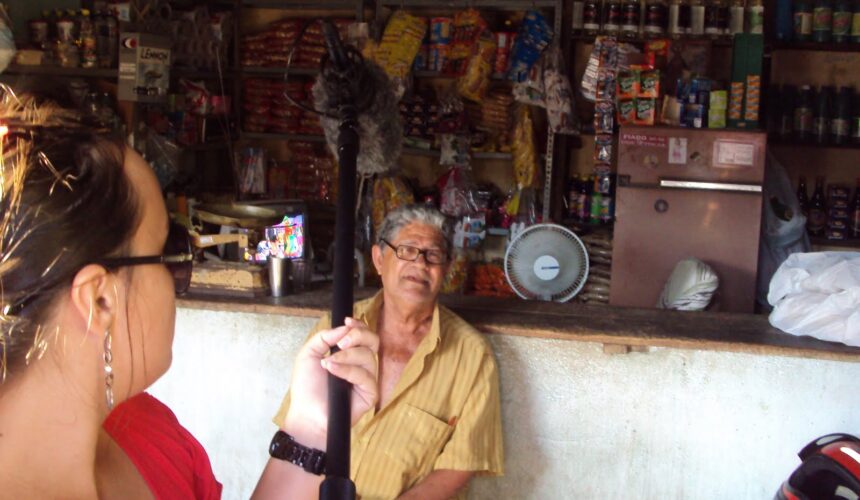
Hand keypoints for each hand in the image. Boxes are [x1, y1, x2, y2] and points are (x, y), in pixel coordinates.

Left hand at [283, 317, 378, 448]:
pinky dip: (348, 371)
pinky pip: (366, 376)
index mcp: (349, 355)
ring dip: (347, 356)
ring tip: (328, 363)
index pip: (363, 335)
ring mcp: (366, 379)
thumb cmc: (307, 388)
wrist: (307, 414)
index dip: (359, 326)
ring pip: (368, 357)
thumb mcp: (308, 355)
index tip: (347, 322)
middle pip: (373, 341)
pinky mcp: (370, 394)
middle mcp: (360, 365)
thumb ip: (324, 337)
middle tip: (341, 343)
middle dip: (358, 336)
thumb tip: (343, 327)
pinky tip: (333, 372)